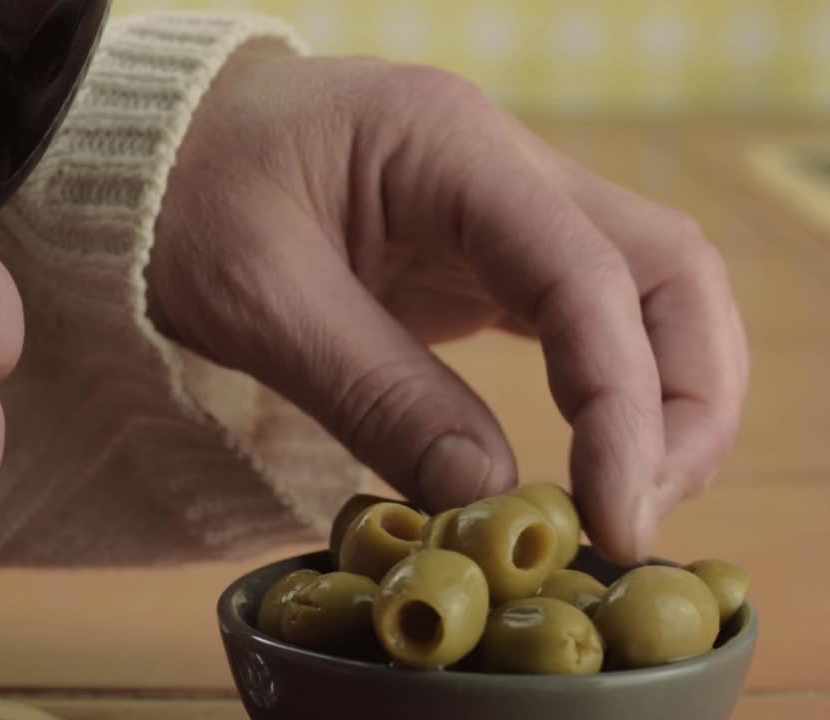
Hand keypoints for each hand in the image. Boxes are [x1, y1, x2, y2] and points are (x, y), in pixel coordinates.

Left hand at [148, 51, 747, 563]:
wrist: (146, 154)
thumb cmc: (179, 196)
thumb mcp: (258, 301)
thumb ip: (375, 395)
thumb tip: (489, 496)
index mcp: (447, 145)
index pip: (585, 274)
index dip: (622, 404)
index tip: (610, 517)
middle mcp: (500, 163)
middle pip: (665, 267)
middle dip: (682, 398)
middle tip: (635, 516)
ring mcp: (498, 206)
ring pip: (643, 290)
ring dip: (662, 397)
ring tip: (622, 502)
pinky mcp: (480, 253)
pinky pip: (581, 315)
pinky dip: (606, 388)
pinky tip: (586, 457)